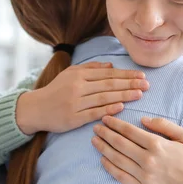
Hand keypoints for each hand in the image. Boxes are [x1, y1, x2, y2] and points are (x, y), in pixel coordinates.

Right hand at [16, 62, 148, 134]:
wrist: (36, 108)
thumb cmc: (56, 90)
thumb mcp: (70, 74)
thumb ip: (91, 68)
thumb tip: (111, 65)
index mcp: (78, 75)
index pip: (107, 74)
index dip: (126, 75)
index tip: (141, 76)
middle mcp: (77, 87)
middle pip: (108, 85)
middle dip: (129, 84)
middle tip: (147, 84)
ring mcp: (75, 103)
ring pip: (103, 98)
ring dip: (123, 96)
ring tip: (139, 94)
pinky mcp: (73, 118)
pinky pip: (93, 113)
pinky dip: (108, 110)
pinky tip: (121, 107)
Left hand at [91, 116, 182, 183]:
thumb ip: (163, 125)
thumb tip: (143, 120)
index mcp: (157, 144)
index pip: (130, 131)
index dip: (115, 124)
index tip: (106, 119)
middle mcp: (147, 159)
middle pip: (120, 144)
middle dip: (106, 134)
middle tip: (96, 128)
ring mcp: (143, 175)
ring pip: (117, 159)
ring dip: (104, 148)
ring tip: (95, 141)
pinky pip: (121, 177)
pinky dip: (110, 168)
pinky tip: (102, 160)